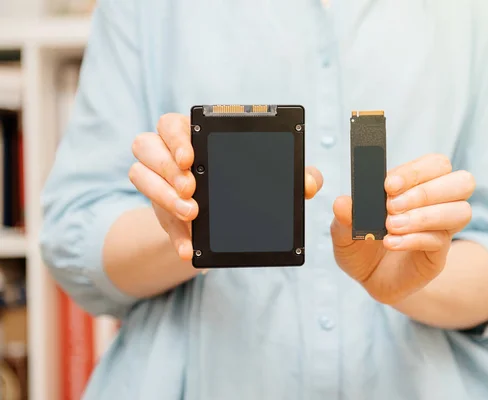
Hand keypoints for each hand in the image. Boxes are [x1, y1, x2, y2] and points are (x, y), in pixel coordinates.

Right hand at [129, 113, 323, 260]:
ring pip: (138, 174)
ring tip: (191, 213)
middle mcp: (168, 154)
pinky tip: (189, 249)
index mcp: (194, 136)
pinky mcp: (158, 209)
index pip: (172, 123)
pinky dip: (173, 235)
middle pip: (146, 144)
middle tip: (191, 187)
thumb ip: (297, 177)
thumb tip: (311, 183)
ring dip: (161, 194)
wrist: (225, 222)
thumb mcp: (273, 181)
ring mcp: (158, 180)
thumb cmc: (249, 187)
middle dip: (166, 166)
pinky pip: (153, 218)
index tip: (190, 156)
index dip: (176, 136)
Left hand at [331, 154, 474, 304]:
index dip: (415, 171)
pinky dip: (413, 239)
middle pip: (462, 182)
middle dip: (426, 191)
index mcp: (416, 185)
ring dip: (424, 216)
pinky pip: (440, 240)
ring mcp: (441, 230)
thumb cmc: (362, 246)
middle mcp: (437, 204)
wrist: (368, 279)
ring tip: (391, 225)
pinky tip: (390, 243)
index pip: (436, 165)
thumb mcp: (344, 230)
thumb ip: (344, 216)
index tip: (388, 185)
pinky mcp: (438, 255)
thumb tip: (342, 203)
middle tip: (391, 206)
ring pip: (460, 211)